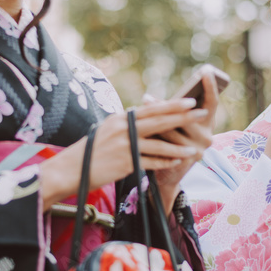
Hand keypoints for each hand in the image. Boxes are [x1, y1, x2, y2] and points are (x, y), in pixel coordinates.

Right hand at [38, 99, 207, 209]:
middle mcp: (123, 128)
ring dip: (178, 147)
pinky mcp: (125, 163)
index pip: (150, 108)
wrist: (69, 170)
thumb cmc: (88, 152)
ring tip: (195, 148)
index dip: (172, 104)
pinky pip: (152, 162)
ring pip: (159, 144)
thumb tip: (139, 116)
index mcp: (119, 118)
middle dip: (182, 117)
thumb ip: (124, 125)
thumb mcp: (105, 131)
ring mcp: (124, 145)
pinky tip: (178, 163)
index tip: (189, 100)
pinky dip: (166, 162)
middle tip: (200, 113)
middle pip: (159, 121)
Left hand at [149, 72, 219, 211]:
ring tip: (139, 111)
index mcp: (208, 124)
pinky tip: (139, 132)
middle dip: (165, 106)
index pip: (212, 102)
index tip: (206, 70)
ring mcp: (199, 149)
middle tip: (147, 97)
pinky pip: (167, 144)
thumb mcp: (178, 128)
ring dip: (154, 120)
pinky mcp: (187, 160)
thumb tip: (150, 99)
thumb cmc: (171, 145)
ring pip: (172, 130)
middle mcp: (207, 136)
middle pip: (185, 115)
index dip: (210, 86)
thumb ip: (173, 115)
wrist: (169, 176)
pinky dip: (153, 137)